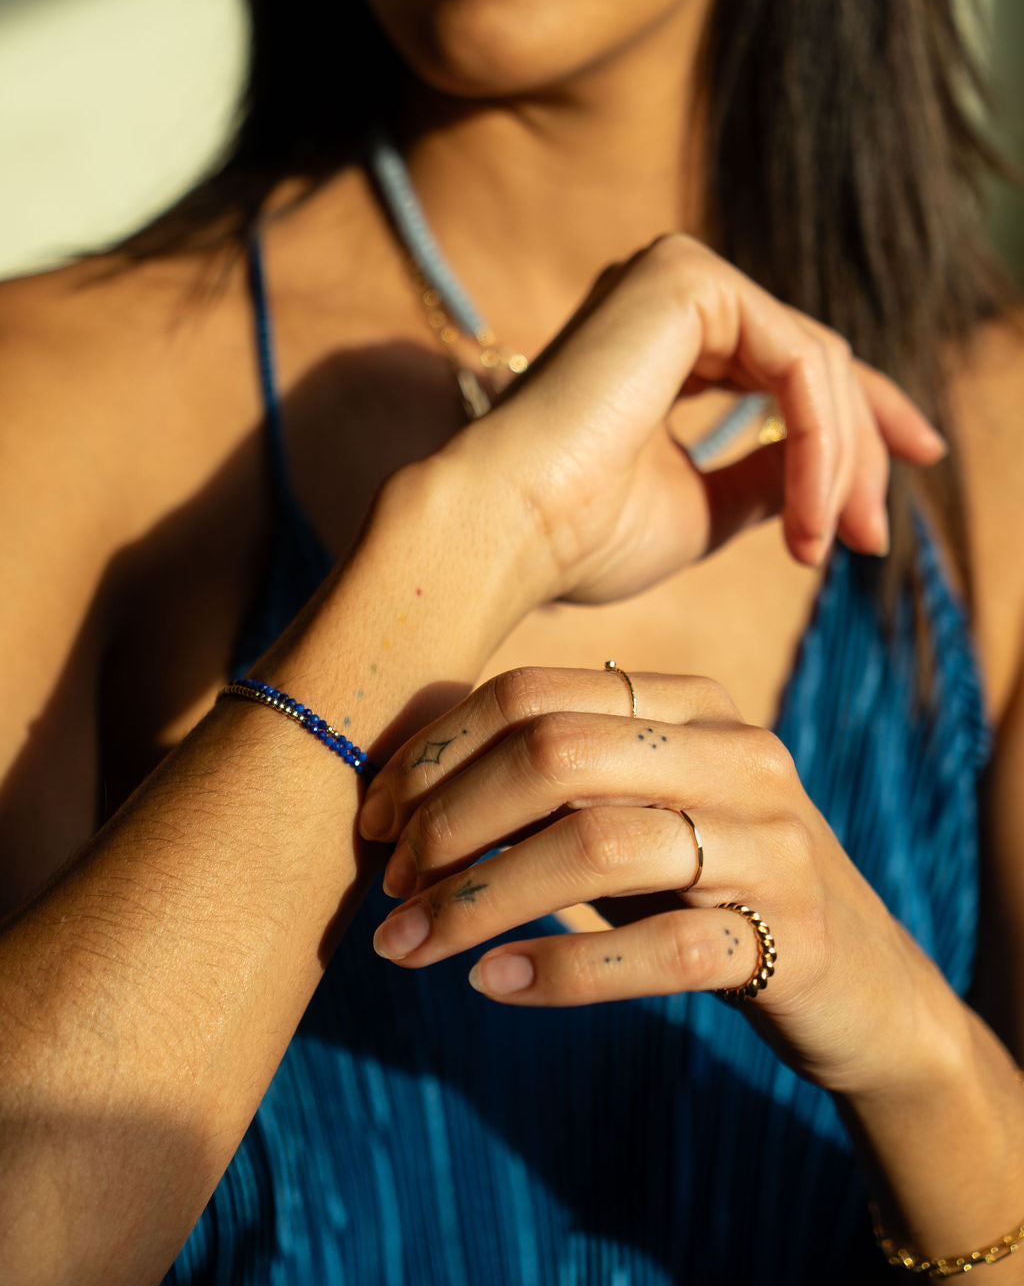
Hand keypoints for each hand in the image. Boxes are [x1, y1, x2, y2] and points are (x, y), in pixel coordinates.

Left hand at [359, 666, 949, 1097]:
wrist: (861, 983)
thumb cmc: (711, 884)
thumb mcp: (639, 811)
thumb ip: (554, 781)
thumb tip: (401, 780)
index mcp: (692, 703)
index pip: (537, 693)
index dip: (437, 752)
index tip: (374, 818)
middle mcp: (738, 753)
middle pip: (557, 755)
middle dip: (448, 821)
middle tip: (390, 887)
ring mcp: (771, 844)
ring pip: (596, 848)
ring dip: (479, 900)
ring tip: (408, 945)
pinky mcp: (790, 940)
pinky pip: (661, 952)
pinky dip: (561, 969)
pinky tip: (492, 984)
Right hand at [447, 235, 944, 606]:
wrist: (505, 528)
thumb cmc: (579, 534)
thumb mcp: (702, 509)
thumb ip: (763, 479)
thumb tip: (829, 479)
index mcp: (665, 340)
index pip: (790, 366)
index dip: (858, 424)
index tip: (901, 486)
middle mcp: (670, 296)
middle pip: (815, 360)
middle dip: (860, 452)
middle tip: (873, 539)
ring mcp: (676, 275)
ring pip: (815, 360)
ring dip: (842, 459)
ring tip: (834, 542)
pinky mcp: (685, 277)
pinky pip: (799, 359)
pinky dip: (821, 440)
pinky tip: (811, 510)